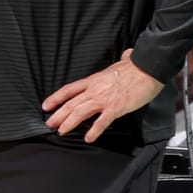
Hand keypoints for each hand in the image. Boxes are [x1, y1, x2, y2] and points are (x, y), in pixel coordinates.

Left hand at [42, 49, 161, 141]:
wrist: (147, 69)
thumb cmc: (135, 67)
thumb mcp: (121, 63)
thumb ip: (119, 61)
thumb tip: (125, 55)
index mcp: (93, 80)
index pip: (69, 89)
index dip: (55, 98)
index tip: (46, 106)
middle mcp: (95, 89)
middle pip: (71, 103)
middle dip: (58, 115)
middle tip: (49, 124)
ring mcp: (104, 99)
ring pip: (81, 111)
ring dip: (69, 123)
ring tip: (61, 131)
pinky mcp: (116, 107)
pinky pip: (102, 121)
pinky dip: (94, 130)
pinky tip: (88, 138)